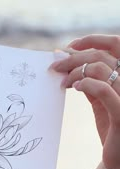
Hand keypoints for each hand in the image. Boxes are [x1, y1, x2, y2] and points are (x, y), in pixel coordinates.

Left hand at [49, 34, 119, 168]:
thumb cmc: (111, 128)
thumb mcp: (101, 101)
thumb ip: (91, 81)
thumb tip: (68, 59)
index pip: (116, 44)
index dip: (92, 40)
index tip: (68, 47)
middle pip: (102, 56)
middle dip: (74, 57)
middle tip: (54, 66)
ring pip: (101, 69)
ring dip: (76, 71)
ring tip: (62, 81)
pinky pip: (104, 91)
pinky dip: (87, 84)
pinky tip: (74, 87)